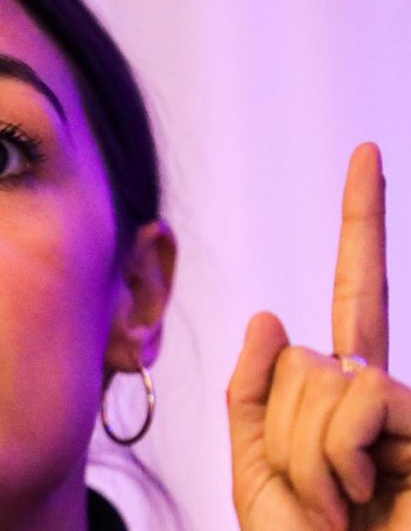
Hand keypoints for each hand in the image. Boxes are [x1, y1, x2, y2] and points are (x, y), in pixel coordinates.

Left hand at [227, 143, 410, 529]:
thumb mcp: (254, 465)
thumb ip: (253, 391)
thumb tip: (272, 311)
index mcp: (339, 389)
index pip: (353, 294)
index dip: (362, 222)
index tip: (366, 153)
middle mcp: (380, 386)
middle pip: (299, 354)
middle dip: (282, 430)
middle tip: (316, 496)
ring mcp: (408, 405)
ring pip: (322, 375)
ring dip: (307, 453)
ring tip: (338, 504)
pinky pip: (357, 399)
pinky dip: (336, 457)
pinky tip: (364, 497)